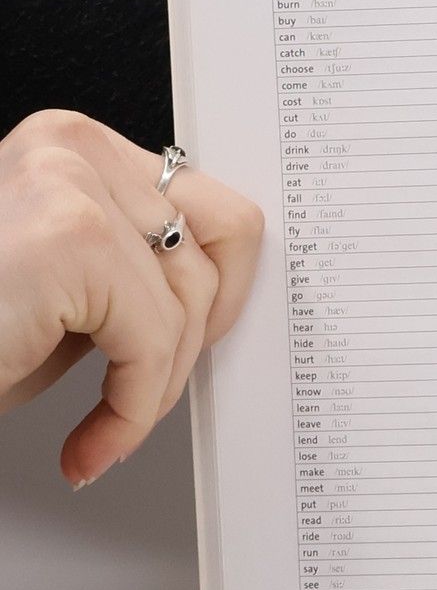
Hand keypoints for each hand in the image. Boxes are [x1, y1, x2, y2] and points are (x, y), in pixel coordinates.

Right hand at [0, 110, 263, 484]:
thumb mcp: (63, 293)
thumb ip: (129, 274)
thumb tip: (209, 302)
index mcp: (72, 147)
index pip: (209, 204)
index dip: (220, 288)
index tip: (193, 343)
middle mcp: (71, 147)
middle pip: (221, 241)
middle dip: (194, 337)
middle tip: (146, 393)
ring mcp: (70, 183)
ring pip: (191, 300)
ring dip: (154, 387)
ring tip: (105, 428)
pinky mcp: (70, 240)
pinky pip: (154, 344)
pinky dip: (131, 411)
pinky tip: (90, 442)